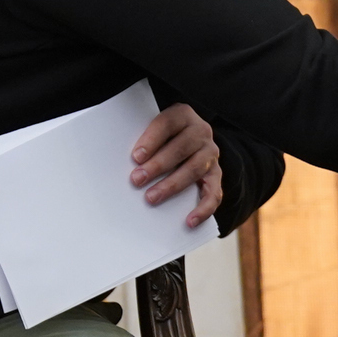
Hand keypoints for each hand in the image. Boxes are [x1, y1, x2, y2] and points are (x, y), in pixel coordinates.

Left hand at [128, 102, 223, 228]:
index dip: (152, 139)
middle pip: (181, 148)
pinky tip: (189, 221)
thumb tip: (121, 161)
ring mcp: (210, 153)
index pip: (167, 124)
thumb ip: (142, 139)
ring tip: (151, 198)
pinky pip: (214, 193)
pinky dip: (203, 209)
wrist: (187, 139)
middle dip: (158, 165)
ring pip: (194, 169)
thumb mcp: (153, 128)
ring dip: (171, 185)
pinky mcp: (216, 174)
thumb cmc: (161, 136)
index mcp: (182, 115)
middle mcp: (200, 132)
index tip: (136, 156)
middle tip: (137, 179)